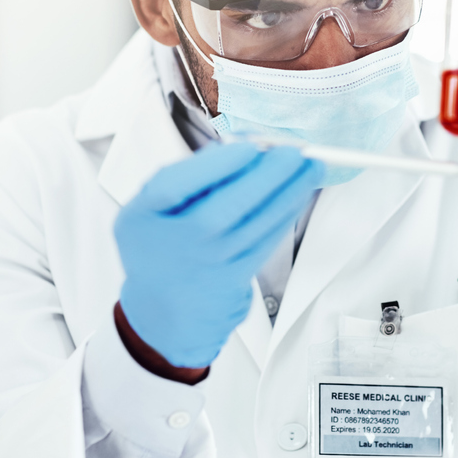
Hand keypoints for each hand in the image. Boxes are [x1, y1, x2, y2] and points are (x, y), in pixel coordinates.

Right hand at [115, 142, 322, 367]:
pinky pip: (266, 241)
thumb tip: (232, 149)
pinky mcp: (235, 278)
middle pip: (227, 206)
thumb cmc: (158, 247)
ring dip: (290, 192)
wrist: (162, 311)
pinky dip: (286, 215)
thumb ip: (181, 177)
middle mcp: (178, 241)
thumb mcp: (146, 208)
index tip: (248, 146)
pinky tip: (298, 196)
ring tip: (311, 168)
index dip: (215, 164)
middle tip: (293, 152)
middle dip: (268, 175)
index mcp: (146, 215)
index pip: (175, 185)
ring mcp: (209, 263)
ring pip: (256, 224)